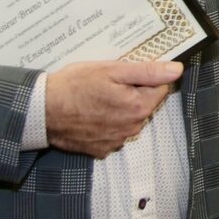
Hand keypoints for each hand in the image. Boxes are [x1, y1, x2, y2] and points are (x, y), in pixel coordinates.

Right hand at [44, 59, 180, 157]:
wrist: (42, 111)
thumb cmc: (74, 86)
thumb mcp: (112, 70)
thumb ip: (147, 71)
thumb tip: (176, 70)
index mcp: (138, 107)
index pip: (160, 88)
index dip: (145, 77)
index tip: (127, 73)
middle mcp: (131, 128)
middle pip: (145, 104)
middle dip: (132, 92)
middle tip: (108, 83)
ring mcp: (116, 141)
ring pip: (129, 118)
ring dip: (119, 107)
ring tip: (97, 97)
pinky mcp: (101, 149)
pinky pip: (113, 131)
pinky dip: (106, 122)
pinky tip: (91, 113)